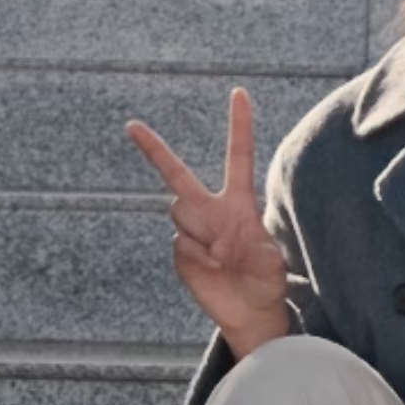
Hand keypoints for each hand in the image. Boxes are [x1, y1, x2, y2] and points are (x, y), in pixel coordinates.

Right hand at [126, 89, 290, 351]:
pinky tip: (211, 271)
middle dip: (153, 149)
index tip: (239, 93)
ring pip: (180, 212)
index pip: (238, 157)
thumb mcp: (272, 266)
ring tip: (222, 258)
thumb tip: (224, 246)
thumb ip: (258, 252)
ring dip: (201, 231)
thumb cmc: (265, 283)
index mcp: (238, 204)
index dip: (239, 126)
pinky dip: (197, 259)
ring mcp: (192, 231)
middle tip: (132, 125)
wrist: (248, 311)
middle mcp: (211, 212)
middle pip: (177, 175)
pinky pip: (181, 244)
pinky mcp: (180, 253)